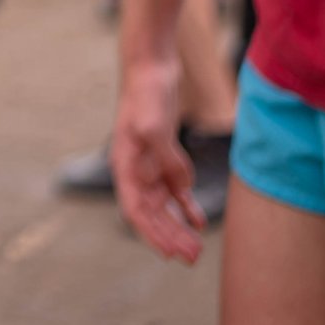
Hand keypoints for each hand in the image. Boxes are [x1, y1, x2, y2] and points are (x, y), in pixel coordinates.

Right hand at [111, 52, 204, 263]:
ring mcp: (151, 164)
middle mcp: (136, 169)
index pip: (135, 209)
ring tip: (196, 250)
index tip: (170, 253)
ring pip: (163, 207)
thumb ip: (163, 151)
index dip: (151, 234)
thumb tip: (178, 181)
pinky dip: (186, 207)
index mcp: (125, 165)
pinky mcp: (166, 156)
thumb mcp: (153, 119)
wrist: (152, 66)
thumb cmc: (147, 91)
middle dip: (168, 238)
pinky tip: (199, 222)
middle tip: (192, 258)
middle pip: (151, 214)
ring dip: (177, 228)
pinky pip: (176, 190)